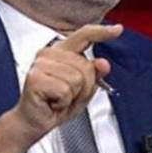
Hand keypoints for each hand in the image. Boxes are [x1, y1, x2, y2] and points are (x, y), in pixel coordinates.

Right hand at [0, 24, 122, 152]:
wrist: (33, 123)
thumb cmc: (55, 105)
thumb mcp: (83, 90)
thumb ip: (94, 74)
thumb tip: (103, 64)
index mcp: (61, 51)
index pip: (84, 35)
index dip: (102, 32)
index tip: (117, 30)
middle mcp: (49, 53)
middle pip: (86, 66)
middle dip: (84, 87)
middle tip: (68, 96)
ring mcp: (40, 64)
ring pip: (77, 79)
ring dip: (72, 96)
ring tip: (59, 99)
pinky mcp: (35, 77)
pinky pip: (65, 90)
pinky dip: (63, 102)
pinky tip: (52, 102)